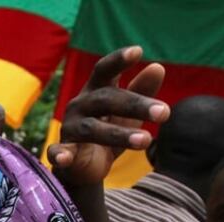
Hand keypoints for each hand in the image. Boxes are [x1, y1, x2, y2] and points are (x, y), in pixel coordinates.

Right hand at [47, 46, 167, 186]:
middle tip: (164, 113)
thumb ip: (141, 91)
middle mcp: (80, 105)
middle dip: (135, 105)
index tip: (137, 51)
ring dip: (119, 134)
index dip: (118, 60)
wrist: (83, 168)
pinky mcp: (61, 151)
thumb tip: (158, 67)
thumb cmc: (107, 132)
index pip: (104, 70)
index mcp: (95, 91)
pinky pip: (58, 151)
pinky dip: (60, 154)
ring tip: (146, 140)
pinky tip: (65, 158)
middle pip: (106, 99)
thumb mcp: (127, 114)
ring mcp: (70, 128)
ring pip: (92, 128)